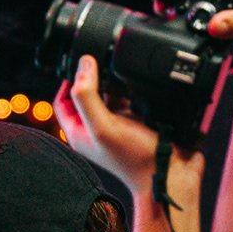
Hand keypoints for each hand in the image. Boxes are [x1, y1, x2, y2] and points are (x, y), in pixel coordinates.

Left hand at [54, 55, 160, 192]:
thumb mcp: (103, 126)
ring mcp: (115, 124)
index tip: (83, 64)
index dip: (67, 80)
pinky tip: (136, 81)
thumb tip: (84, 63)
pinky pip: (127, 97)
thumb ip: (87, 95)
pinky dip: (130, 87)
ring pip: (108, 93)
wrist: (170, 171)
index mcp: (79, 132)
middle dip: (93, 77)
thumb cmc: (136, 157)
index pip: (62, 100)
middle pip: (85, 94)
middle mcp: (95, 128)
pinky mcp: (134, 120)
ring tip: (120, 69)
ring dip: (113, 80)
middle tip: (103, 60)